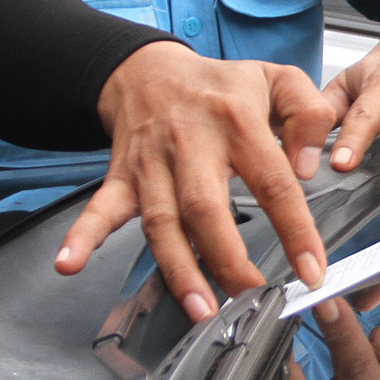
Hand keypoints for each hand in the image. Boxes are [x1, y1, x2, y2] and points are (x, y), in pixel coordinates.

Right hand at [55, 42, 333, 321]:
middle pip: (206, 207)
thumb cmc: (219, 86)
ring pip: (161, 221)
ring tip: (200, 309)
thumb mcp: (278, 80)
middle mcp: (191, 145)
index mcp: (236, 122)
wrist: (150, 70)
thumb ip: (308, 114)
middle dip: (229, 260)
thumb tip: (310, 165)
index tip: (311, 269)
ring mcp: (152, 165)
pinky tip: (68, 263)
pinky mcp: (122, 177)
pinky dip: (82, 236)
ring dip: (178, 269)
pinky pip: (100, 208)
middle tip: (253, 298)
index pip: (272, 182)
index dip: (295, 229)